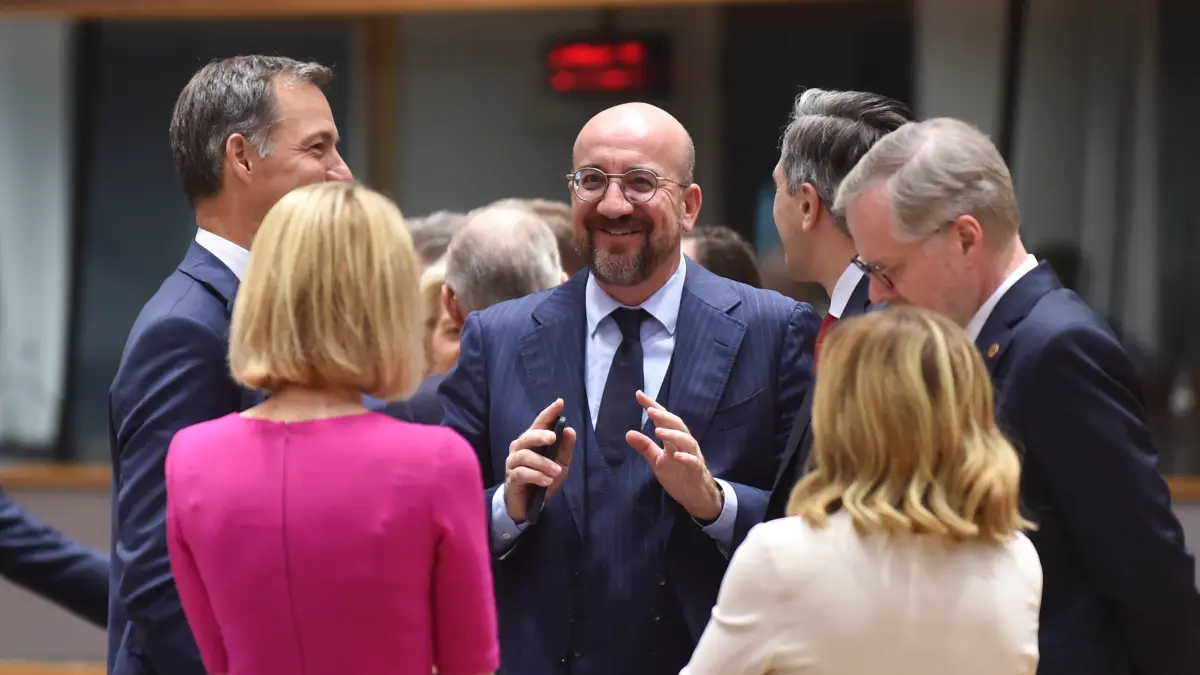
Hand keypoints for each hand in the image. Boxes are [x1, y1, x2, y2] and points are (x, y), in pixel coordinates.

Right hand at [504, 398, 576, 522]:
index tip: (560, 403)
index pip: (540, 423)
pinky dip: (536, 476)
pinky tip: (546, 481)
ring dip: (543, 463)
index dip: (549, 413)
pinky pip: (521, 473)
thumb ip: (564, 449)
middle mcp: (520, 448)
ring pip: (525, 456)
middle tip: (553, 438)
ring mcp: (513, 462)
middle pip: (527, 436)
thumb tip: (570, 430)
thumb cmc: (543, 479)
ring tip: (556, 472)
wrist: (528, 505)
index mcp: (533, 441)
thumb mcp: (560, 465)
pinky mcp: (511, 478)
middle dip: (540, 435)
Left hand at [626, 390, 722, 520]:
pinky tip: (676, 455)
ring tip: (658, 431)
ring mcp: (692, 456)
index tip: (639, 394)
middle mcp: (685, 444)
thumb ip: (645, 447)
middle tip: (650, 410)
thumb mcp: (657, 460)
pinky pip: (693, 462)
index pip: (663, 419)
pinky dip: (686, 457)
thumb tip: (628, 433)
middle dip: (664, 416)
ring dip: (673, 434)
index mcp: (674, 439)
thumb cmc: (678, 474)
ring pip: (686, 441)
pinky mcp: (696, 471)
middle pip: (677, 425)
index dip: (652, 406)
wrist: (696, 496)